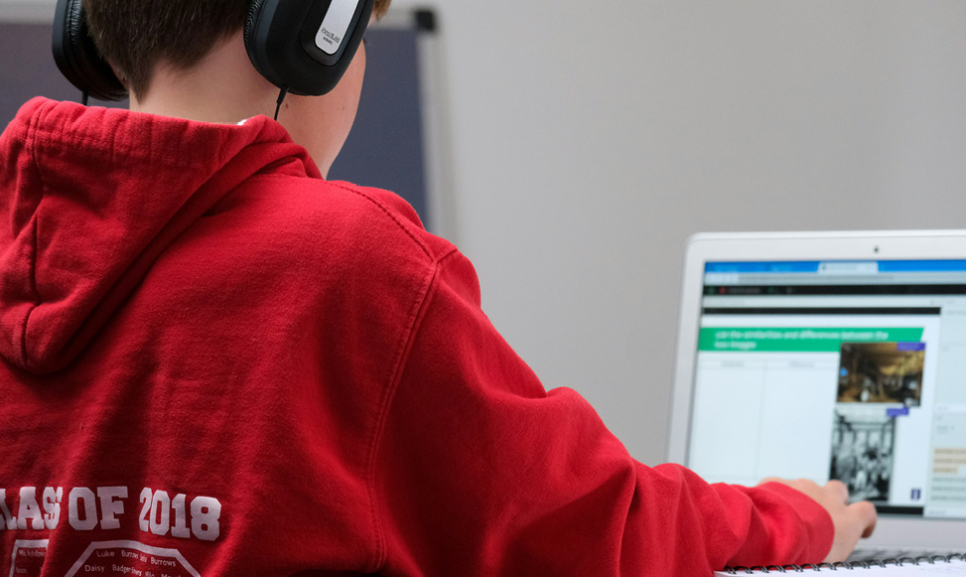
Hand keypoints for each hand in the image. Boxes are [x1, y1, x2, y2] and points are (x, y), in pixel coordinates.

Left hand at [760, 478, 876, 562]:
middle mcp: (827, 498)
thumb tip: (825, 556)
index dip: (865, 520)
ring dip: (801, 501)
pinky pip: (780, 487)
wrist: (769, 536)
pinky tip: (769, 513)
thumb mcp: (828, 563)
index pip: (867, 512)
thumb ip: (832, 551)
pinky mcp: (777, 483)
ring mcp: (802, 487)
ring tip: (789, 521)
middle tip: (821, 518)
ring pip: (806, 488)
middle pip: (838, 490)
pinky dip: (777, 497)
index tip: (862, 528)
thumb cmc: (801, 555)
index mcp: (846, 521)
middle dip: (832, 500)